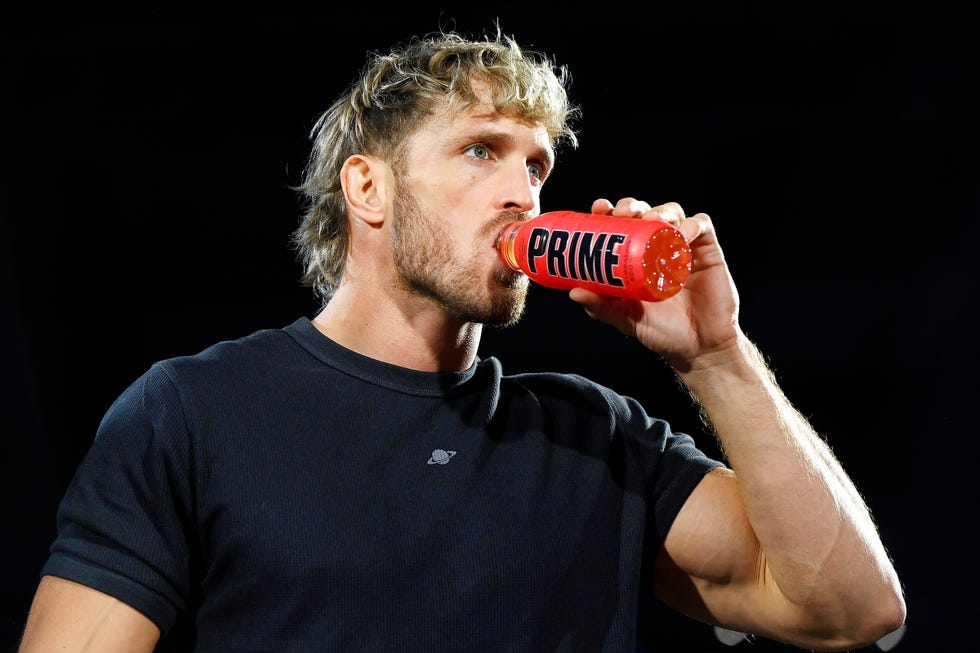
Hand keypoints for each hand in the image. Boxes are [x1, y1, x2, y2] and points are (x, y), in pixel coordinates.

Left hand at [568, 197, 741, 370]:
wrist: (698, 347)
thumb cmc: (661, 331)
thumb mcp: (625, 318)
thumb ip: (601, 306)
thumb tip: (573, 292)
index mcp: (635, 258)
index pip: (620, 225)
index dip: (609, 212)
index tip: (599, 209)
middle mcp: (658, 247)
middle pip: (644, 212)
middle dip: (632, 206)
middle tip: (624, 213)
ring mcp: (683, 247)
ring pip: (671, 212)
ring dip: (660, 210)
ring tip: (652, 219)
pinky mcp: (708, 250)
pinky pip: (701, 225)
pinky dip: (691, 223)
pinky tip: (681, 232)